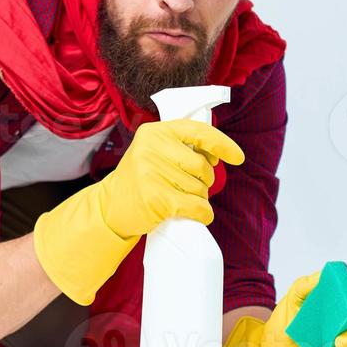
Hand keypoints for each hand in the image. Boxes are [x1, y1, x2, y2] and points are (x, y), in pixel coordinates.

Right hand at [33, 119, 244, 304]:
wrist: (109, 207)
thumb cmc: (139, 180)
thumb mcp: (153, 152)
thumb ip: (179, 147)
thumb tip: (217, 152)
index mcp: (155, 132)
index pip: (199, 132)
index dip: (223, 144)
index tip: (237, 157)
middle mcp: (153, 148)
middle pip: (202, 166)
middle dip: (205, 181)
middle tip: (191, 188)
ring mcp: (153, 173)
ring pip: (200, 189)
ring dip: (200, 199)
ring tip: (181, 200)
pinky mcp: (157, 198)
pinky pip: (196, 206)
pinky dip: (203, 213)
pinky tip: (199, 214)